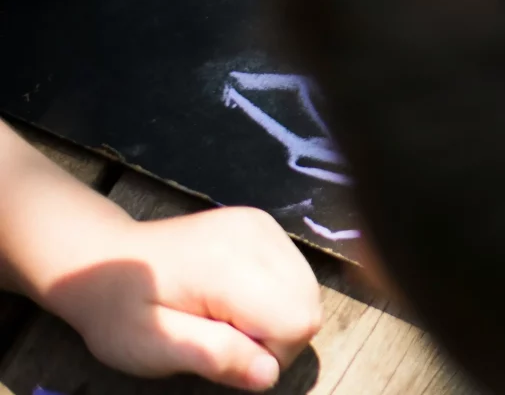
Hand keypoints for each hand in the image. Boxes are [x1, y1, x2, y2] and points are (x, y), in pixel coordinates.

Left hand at [41, 208, 320, 389]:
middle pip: (309, 304)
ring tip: (226, 319)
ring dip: (276, 316)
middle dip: (276, 336)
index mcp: (228, 264)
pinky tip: (235, 299)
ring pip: (307, 288)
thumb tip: (269, 374)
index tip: (225, 356)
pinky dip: (275, 296)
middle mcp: (256, 234)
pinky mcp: (263, 224)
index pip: (296, 320)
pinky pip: (294, 272)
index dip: (268, 353)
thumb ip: (212, 356)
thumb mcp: (151, 348)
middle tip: (222, 340)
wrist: (100, 260)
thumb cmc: (120, 313)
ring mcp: (262, 225)